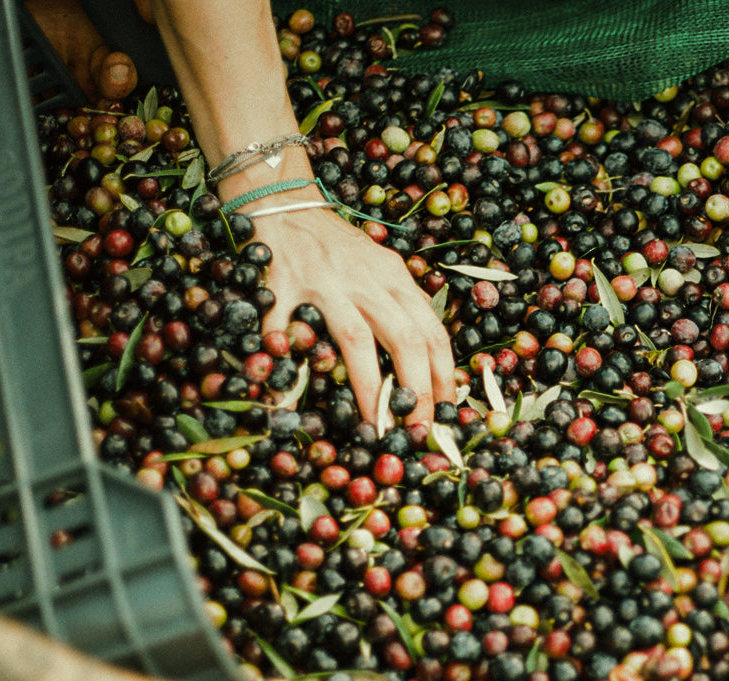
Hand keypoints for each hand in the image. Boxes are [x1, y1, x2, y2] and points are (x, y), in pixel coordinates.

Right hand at [258, 209, 455, 426]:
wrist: (285, 203)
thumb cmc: (338, 247)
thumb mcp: (383, 268)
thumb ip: (407, 303)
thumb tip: (434, 350)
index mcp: (395, 278)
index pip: (433, 331)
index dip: (444, 374)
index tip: (446, 410)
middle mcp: (367, 281)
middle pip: (406, 338)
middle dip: (417, 389)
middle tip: (419, 429)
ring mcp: (325, 283)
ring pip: (357, 339)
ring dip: (369, 388)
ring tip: (377, 425)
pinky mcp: (281, 285)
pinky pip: (284, 327)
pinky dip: (285, 360)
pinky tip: (287, 392)